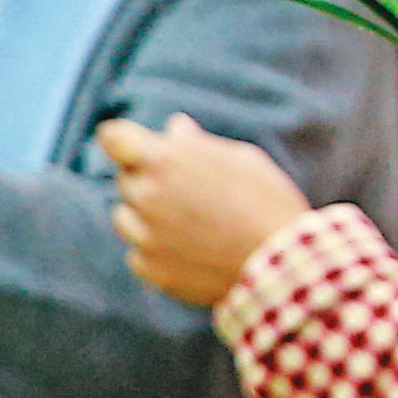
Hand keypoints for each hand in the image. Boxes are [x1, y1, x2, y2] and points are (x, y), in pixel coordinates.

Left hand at [98, 113, 314, 309]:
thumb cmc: (268, 204)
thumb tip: (175, 129)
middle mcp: (146, 196)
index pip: (114, 138)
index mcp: (165, 161)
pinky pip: (138, 254)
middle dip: (148, 179)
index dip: (122, 140)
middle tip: (188, 192)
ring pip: (125, 216)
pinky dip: (156, 251)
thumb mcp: (243, 160)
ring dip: (145, 216)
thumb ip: (200, 144)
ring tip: (188, 225)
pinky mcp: (150, 269)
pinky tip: (190, 252)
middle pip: (125, 178)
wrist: (283, 266)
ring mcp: (144, 235)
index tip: (133, 146)